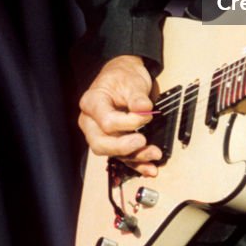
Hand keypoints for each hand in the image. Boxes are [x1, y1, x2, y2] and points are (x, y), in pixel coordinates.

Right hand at [78, 55, 161, 176]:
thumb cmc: (123, 77)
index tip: (145, 117)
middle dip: (123, 147)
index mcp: (91, 103)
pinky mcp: (112, 142)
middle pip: (100, 143)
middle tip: (142, 142)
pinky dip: (136, 164)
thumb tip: (144, 110)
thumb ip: (137, 97)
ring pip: (112, 154)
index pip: (106, 121)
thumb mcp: (132, 82)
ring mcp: (99, 134)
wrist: (124, 76)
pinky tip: (149, 168)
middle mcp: (91, 122)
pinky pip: (122, 157)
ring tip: (154, 155)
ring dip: (134, 157)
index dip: (126, 123)